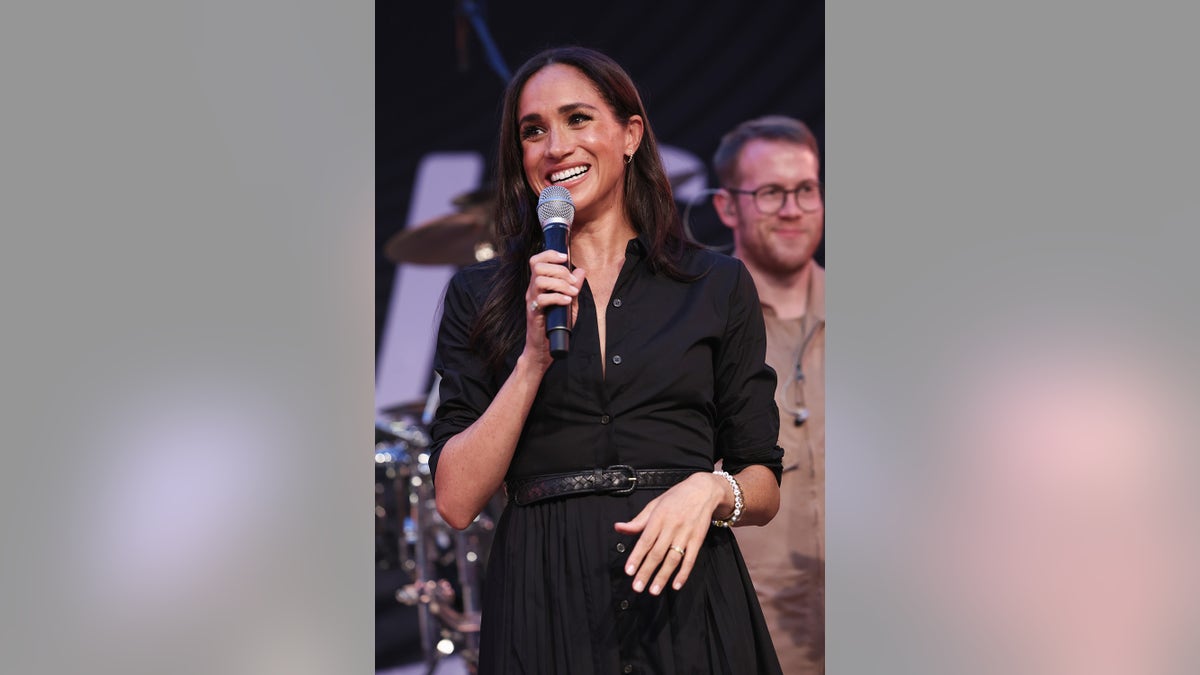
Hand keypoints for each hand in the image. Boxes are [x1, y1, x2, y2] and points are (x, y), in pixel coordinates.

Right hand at [523, 250, 585, 367]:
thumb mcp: (570, 303)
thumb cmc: (556, 325)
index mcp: (539, 284)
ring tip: (572, 293)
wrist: (544, 348)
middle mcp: (532, 290)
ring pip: (540, 281)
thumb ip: (574, 287)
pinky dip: (557, 298)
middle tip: (572, 281)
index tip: (564, 257)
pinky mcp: (533, 313)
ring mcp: (532, 301)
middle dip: (559, 269)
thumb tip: (581, 271)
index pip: (537, 261)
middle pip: (538, 266)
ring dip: (560, 284)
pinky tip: (567, 302)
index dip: (549, 254)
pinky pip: (542, 299)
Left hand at [613, 472, 725, 594]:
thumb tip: (618, 528)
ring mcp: (686, 534)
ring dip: (663, 576)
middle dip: (646, 572)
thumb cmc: (676, 498)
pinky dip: (683, 573)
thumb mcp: (654, 505)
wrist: (703, 491)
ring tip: (653, 590)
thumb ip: (637, 521)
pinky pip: (690, 559)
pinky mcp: (698, 540)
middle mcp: (672, 527)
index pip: (645, 541)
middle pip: (657, 553)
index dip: (636, 557)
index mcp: (658, 518)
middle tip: (637, 587)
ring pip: (673, 559)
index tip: (629, 571)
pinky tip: (676, 585)